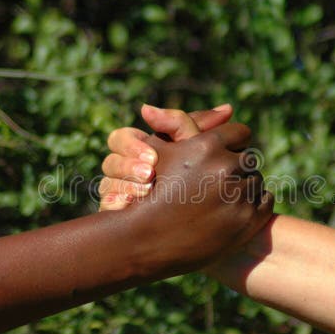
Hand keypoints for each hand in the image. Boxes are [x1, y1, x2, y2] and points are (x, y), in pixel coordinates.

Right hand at [99, 104, 232, 209]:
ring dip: (126, 187)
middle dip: (128, 167)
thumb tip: (228, 108)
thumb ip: (205, 129)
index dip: (133, 145)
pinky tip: (133, 210)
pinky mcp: (117, 216)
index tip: (153, 157)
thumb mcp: (199, 153)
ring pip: (105, 185)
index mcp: (137, 149)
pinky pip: (108, 209)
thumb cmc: (200, 180)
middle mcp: (123, 170)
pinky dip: (119, 207)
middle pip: (110, 162)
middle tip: (150, 174)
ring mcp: (118, 193)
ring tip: (146, 192)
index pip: (120, 138)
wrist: (197, 225)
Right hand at [117, 117, 273, 278]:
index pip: (240, 132)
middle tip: (219, 180)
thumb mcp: (158, 151)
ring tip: (223, 196)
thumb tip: (222, 106)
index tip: (220, 155)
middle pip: (248, 157)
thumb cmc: (148, 191)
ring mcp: (240, 196)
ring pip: (257, 179)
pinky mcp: (249, 221)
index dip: (230, 143)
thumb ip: (179, 121)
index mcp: (208, 146)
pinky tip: (234, 209)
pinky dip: (253, 203)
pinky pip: (266, 200)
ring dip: (244, 185)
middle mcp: (227, 167)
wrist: (146, 241)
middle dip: (236, 166)